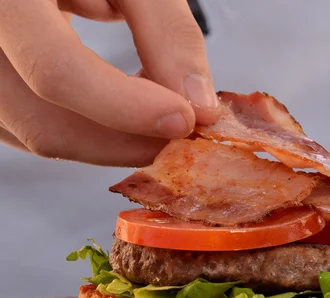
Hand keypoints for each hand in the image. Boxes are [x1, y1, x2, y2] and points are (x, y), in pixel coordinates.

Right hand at [0, 1, 219, 166]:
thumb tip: (199, 105)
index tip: (185, 120)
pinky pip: (42, 131)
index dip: (126, 108)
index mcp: (7, 0)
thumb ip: (167, 32)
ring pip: (44, 137)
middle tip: (185, 128)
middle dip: (129, 140)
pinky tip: (125, 105)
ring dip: (115, 139)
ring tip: (158, 105)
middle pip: (48, 124)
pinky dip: (95, 132)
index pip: (56, 70)